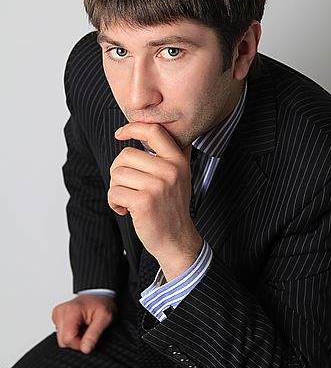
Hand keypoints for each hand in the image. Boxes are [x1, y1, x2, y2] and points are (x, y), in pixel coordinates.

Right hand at [51, 294, 116, 353]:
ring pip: (61, 339)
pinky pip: (61, 334)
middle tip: (88, 330)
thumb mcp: (105, 318)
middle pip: (62, 341)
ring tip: (84, 326)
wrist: (99, 294)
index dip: (79, 343)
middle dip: (77, 340)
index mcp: (71, 310)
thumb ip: (94, 334)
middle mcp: (61, 311)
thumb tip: (85, 349)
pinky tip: (79, 325)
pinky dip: (71, 332)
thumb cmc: (103, 304)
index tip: (90, 336)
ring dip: (74, 336)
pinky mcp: (57, 317)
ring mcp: (57, 314)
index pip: (67, 339)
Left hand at [109, 122, 202, 279]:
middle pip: (126, 155)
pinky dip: (114, 202)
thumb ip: (171, 155)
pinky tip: (125, 209)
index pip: (154, 132)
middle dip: (118, 171)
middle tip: (127, 186)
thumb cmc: (171, 208)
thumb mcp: (180, 177)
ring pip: (117, 174)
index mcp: (178, 161)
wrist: (177, 240)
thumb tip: (153, 128)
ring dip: (116, 189)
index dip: (133, 128)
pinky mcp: (144, 202)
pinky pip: (114, 192)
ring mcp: (158, 186)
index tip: (120, 134)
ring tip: (128, 200)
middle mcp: (170, 170)